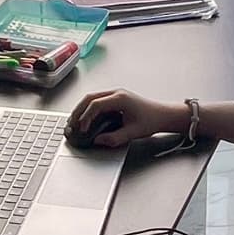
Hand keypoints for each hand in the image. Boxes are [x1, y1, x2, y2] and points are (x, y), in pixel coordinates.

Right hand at [68, 88, 187, 147]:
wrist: (162, 115)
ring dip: (81, 108)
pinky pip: (97, 100)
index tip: (83, 128)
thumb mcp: (133, 133)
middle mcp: (116, 93)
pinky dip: (88, 108)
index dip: (86, 116)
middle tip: (71, 123)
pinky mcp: (115, 98)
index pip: (96, 104)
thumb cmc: (151, 120)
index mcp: (120, 98)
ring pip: (91, 97)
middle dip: (78, 110)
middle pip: (90, 97)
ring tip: (74, 121)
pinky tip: (84, 118)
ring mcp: (115, 94)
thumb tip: (98, 141)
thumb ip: (114, 138)